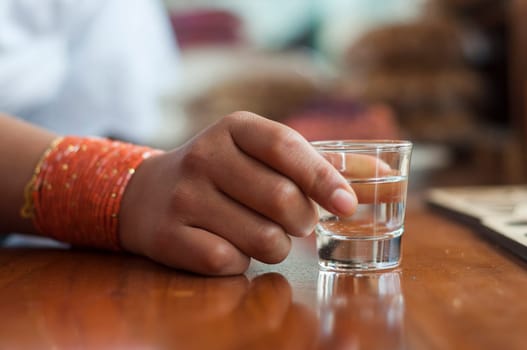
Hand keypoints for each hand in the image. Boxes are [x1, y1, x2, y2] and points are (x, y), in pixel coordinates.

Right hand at [119, 112, 357, 274]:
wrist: (147, 193)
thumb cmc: (223, 172)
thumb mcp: (260, 155)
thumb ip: (321, 165)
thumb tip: (386, 177)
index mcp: (234, 128)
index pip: (287, 147)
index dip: (324, 178)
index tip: (349, 206)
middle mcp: (205, 156)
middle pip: (282, 201)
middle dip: (302, 221)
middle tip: (296, 221)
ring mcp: (183, 197)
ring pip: (263, 239)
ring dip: (276, 246)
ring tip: (260, 232)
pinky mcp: (168, 236)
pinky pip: (230, 262)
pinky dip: (241, 261)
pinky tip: (225, 244)